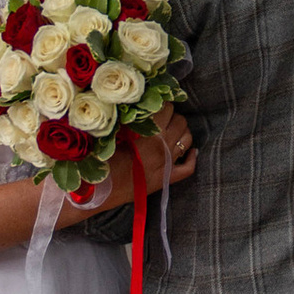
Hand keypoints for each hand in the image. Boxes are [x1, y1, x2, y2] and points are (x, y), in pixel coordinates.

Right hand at [70, 114, 193, 215]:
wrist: (101, 190)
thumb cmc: (103, 159)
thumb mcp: (115, 133)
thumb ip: (130, 119)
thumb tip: (138, 106)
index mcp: (151, 132)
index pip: (166, 108)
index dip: (161, 103)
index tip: (154, 104)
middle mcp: (164, 146)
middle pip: (180, 121)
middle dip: (172, 116)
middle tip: (161, 117)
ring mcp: (168, 163)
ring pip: (187, 139)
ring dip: (182, 131)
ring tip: (172, 130)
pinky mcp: (168, 178)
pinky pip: (189, 167)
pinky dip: (192, 157)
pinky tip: (191, 151)